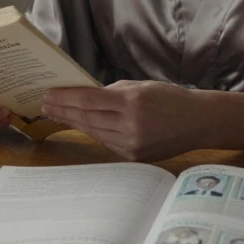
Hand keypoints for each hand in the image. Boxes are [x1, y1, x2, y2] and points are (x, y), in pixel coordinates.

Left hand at [41, 80, 201, 161]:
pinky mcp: (134, 157)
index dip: (66, 98)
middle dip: (63, 111)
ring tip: (57, 114)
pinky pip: (107, 142)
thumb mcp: (142, 86)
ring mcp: (132, 144)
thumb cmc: (170, 98)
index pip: (89, 100)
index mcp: (133, 102)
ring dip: (74, 123)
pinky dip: (94, 132)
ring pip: (94, 132)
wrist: (198, 122)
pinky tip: (81, 125)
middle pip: (87, 118)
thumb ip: (114, 92)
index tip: (48, 94)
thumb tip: (87, 96)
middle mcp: (131, 125)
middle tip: (45, 105)